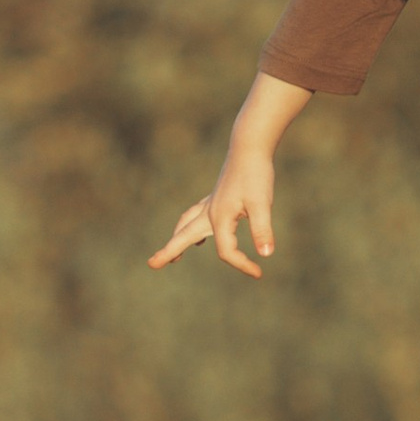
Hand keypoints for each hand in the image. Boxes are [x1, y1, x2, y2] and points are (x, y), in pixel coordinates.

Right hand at [148, 137, 277, 279]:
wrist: (249, 145)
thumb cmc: (255, 173)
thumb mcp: (262, 203)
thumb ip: (262, 229)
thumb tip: (266, 255)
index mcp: (219, 217)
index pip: (226, 251)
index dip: (241, 264)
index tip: (258, 274)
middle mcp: (210, 211)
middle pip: (184, 236)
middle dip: (169, 250)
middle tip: (153, 264)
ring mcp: (211, 202)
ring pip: (187, 224)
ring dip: (178, 239)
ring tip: (174, 256)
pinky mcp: (217, 196)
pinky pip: (197, 215)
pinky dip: (193, 226)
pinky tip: (201, 232)